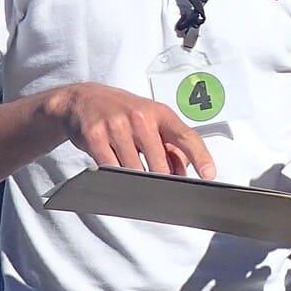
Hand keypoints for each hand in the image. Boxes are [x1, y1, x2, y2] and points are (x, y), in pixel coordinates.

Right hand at [46, 82, 215, 178]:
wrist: (81, 99)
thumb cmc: (121, 111)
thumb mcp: (149, 120)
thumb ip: (168, 145)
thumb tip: (182, 172)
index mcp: (158, 112)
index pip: (185, 136)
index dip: (200, 157)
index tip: (209, 175)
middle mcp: (139, 116)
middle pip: (159, 164)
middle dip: (162, 182)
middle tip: (160, 190)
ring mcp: (116, 125)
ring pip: (135, 171)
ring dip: (136, 181)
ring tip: (131, 174)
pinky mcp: (95, 136)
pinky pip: (111, 169)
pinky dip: (115, 177)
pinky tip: (115, 172)